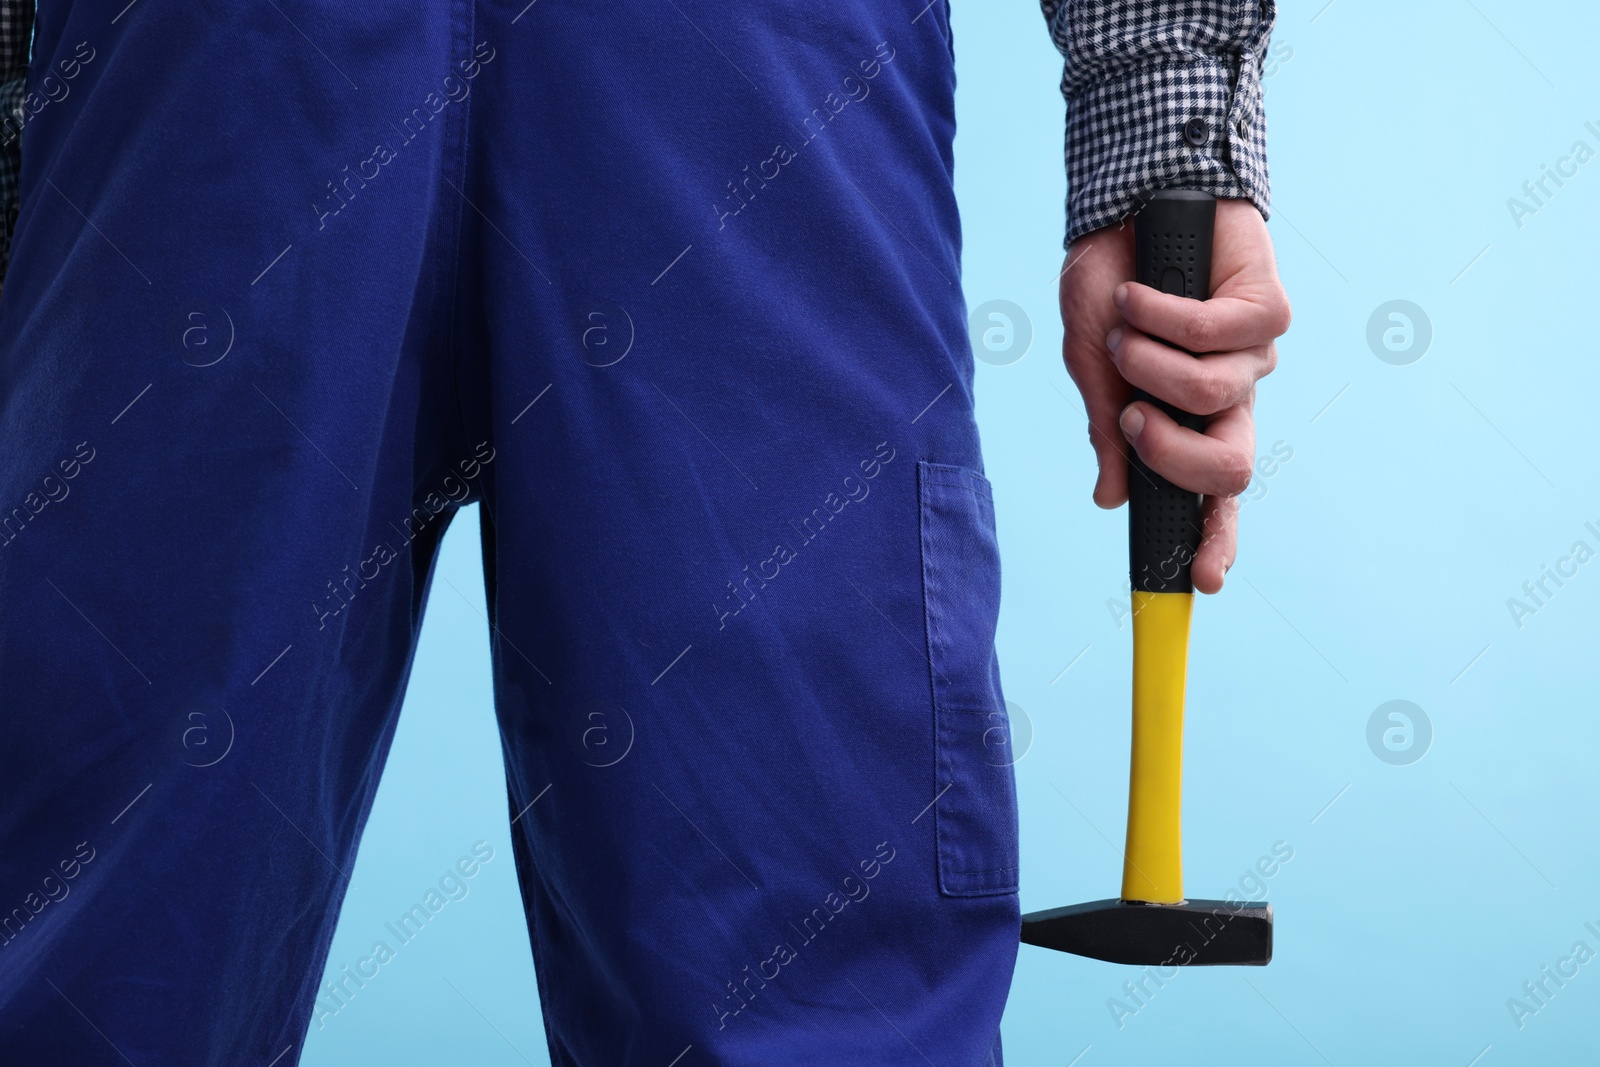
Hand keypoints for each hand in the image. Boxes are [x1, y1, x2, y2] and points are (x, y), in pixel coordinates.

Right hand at [1059, 198, 1289, 593]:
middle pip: (1234, 468)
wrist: (1125, 198)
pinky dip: (1162, 316)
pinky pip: (1215, 336)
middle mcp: (1230, 394)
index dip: (1213, 541)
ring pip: (1211, 394)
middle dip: (1175, 454)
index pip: (1213, 495)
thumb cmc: (1108, 280)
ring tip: (1124, 322)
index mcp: (1190, 418)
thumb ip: (1104, 430)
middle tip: (1131, 419)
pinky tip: (1140, 293)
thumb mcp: (1091, 363)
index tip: (1201, 581)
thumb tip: (1111, 499)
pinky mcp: (1268, 306)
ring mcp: (1254, 354)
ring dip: (1147, 360)